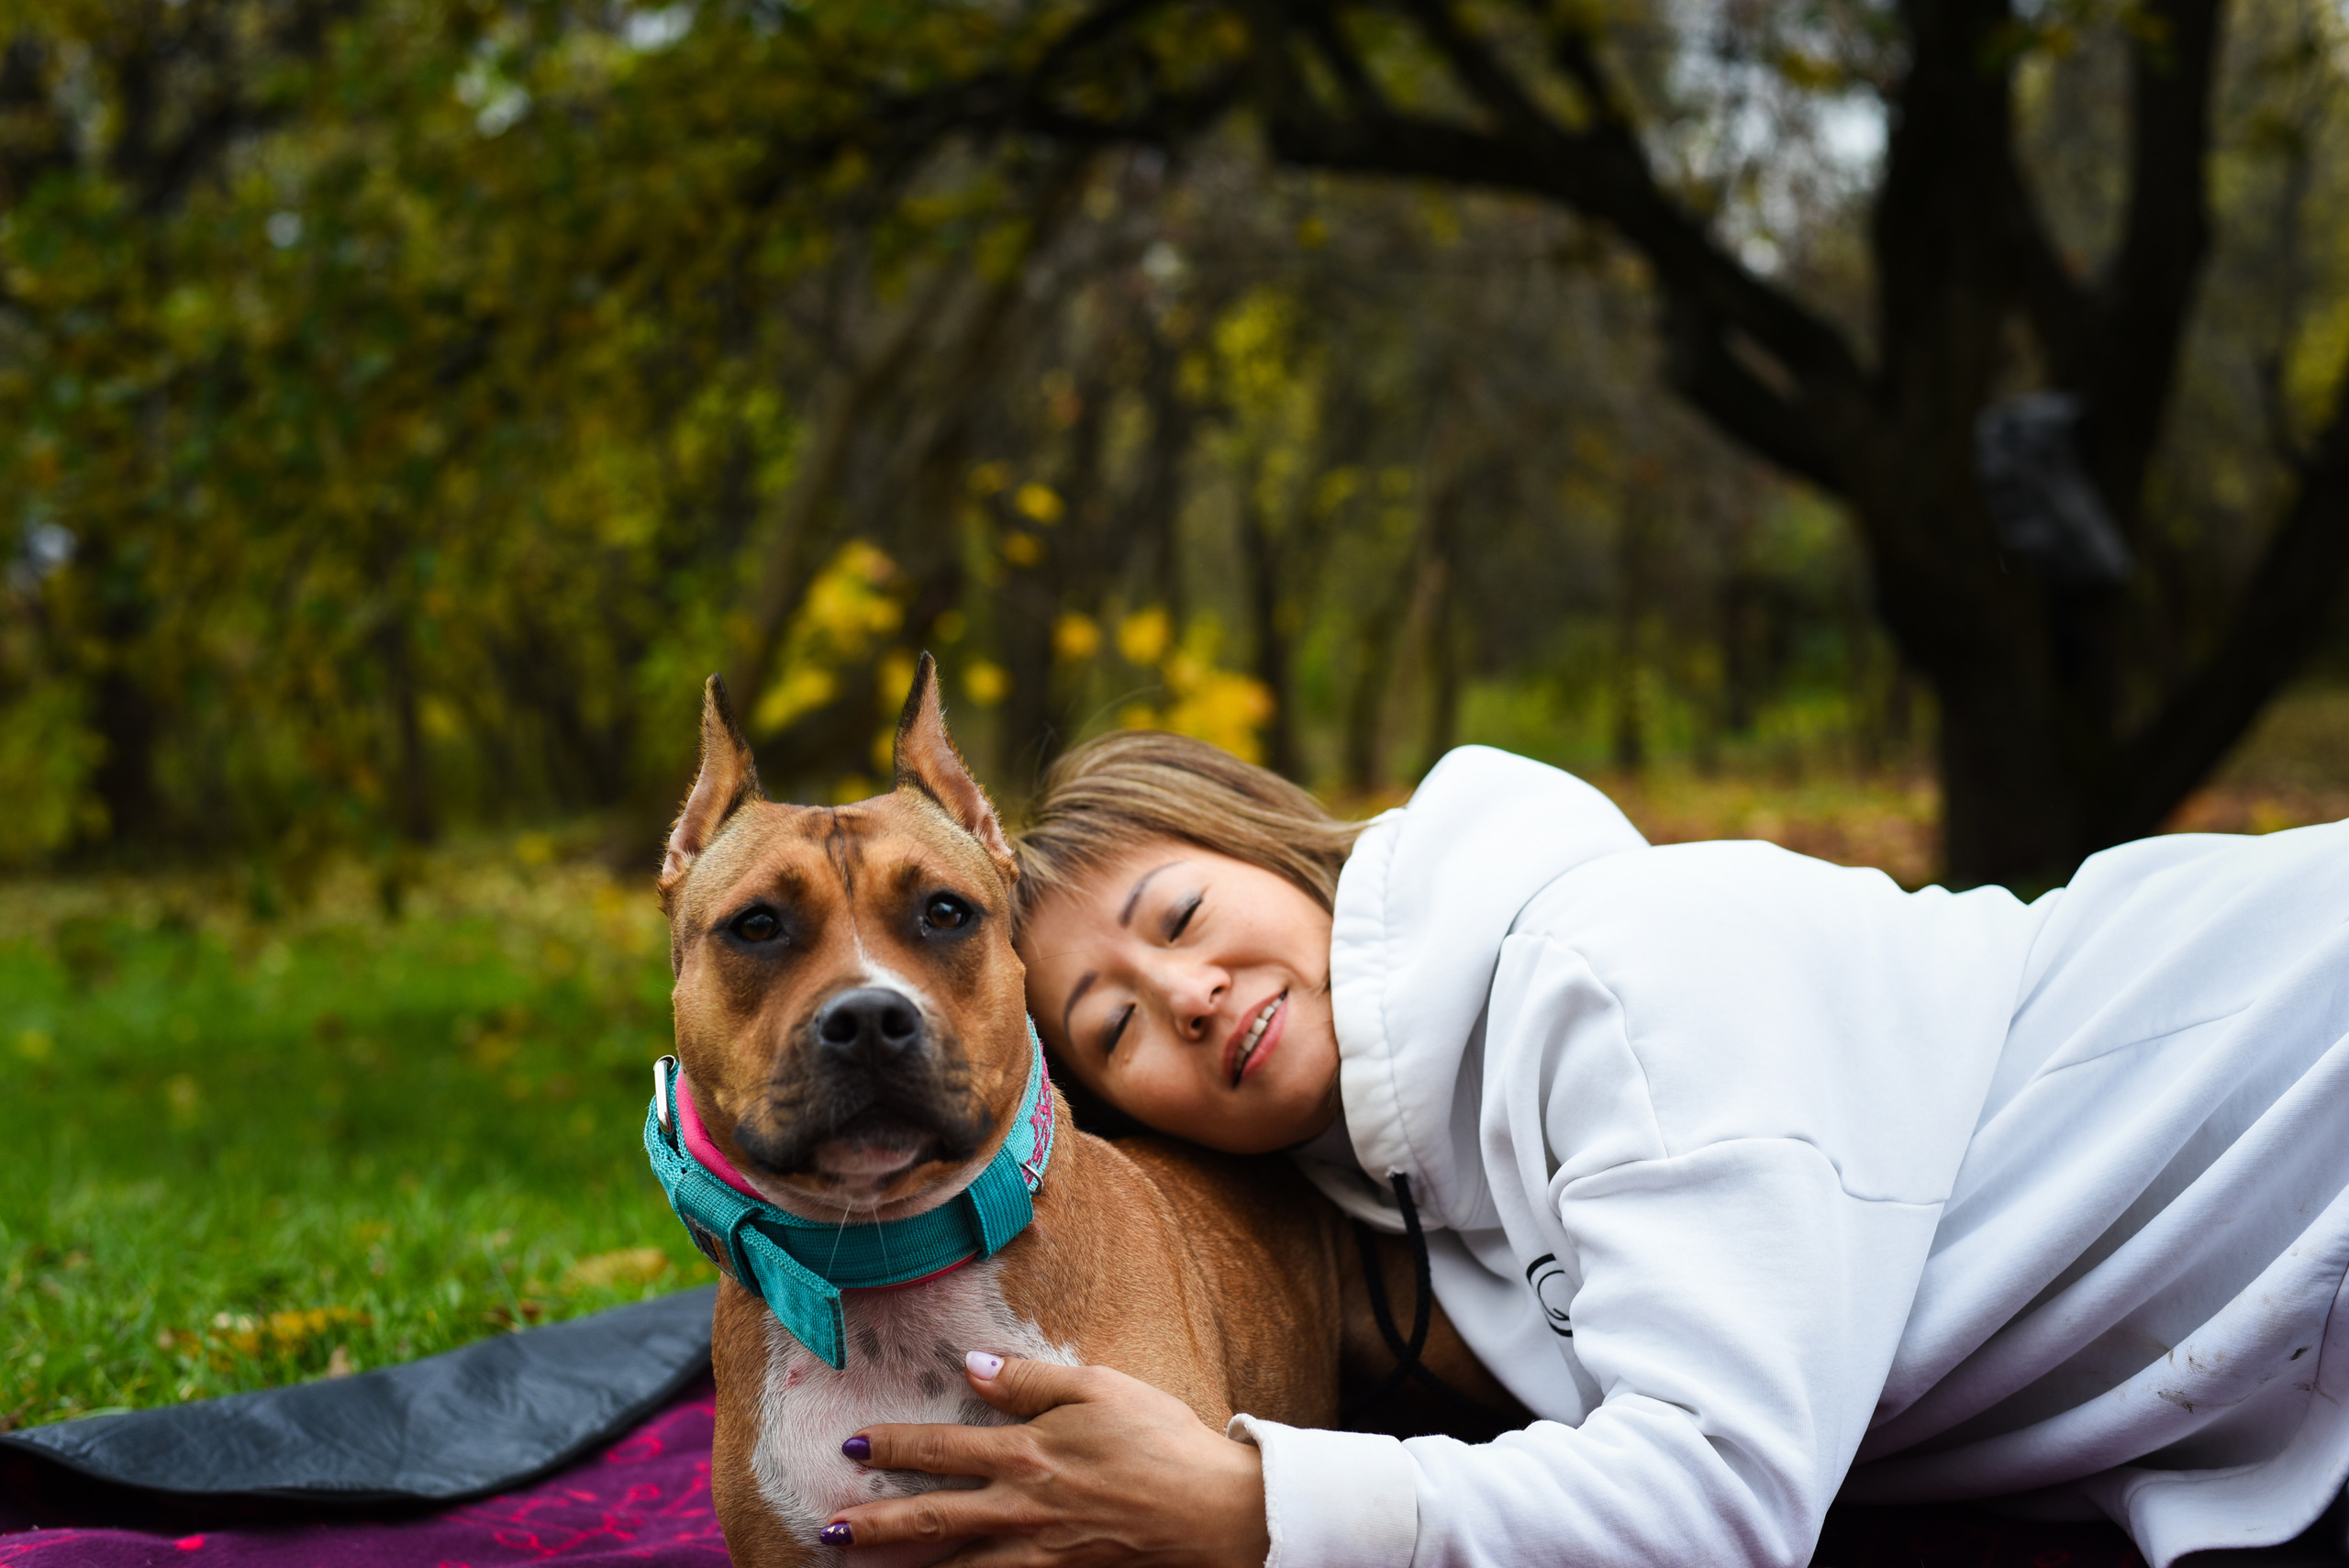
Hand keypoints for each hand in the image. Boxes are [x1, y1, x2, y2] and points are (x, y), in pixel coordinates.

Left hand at [818, 1353, 1270, 1567]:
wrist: (1215, 1511)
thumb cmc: (1161, 1441)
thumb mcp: (1099, 1387)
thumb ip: (1030, 1380)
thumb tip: (970, 1366)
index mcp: (1027, 1453)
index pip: (942, 1449)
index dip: (893, 1448)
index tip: (852, 1448)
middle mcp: (1022, 1507)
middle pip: (933, 1520)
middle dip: (876, 1527)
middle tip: (829, 1531)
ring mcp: (1040, 1551)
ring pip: (959, 1567)